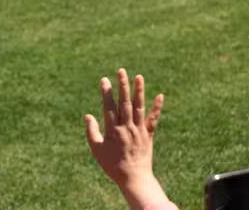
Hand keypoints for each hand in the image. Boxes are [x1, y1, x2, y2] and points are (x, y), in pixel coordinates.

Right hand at [85, 68, 167, 209]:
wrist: (134, 178)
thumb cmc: (112, 165)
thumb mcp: (96, 150)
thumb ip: (92, 132)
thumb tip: (88, 115)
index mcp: (113, 131)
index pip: (109, 107)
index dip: (106, 93)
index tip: (104, 80)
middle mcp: (127, 128)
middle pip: (125, 103)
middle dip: (123, 86)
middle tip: (121, 71)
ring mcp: (139, 131)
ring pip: (139, 107)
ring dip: (139, 91)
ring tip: (138, 77)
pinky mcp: (148, 135)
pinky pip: (153, 120)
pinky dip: (157, 108)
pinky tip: (160, 96)